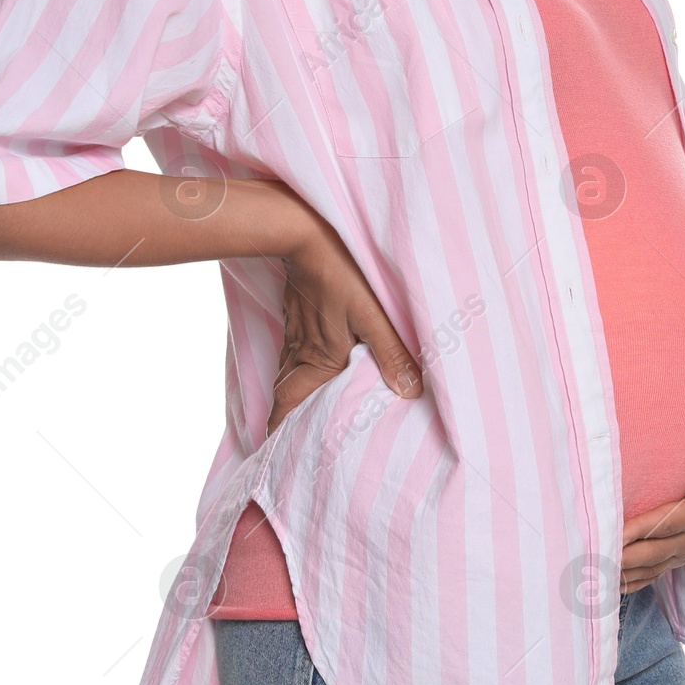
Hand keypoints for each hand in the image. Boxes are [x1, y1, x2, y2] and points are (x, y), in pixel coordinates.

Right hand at [267, 209, 422, 434]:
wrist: (305, 231)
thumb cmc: (341, 273)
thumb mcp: (373, 314)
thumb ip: (391, 354)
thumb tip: (409, 394)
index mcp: (319, 357)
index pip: (289, 404)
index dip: (280, 429)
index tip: (275, 452)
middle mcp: (301, 348)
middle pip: (284, 392)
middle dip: (283, 417)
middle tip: (286, 437)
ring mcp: (295, 327)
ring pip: (286, 369)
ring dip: (289, 391)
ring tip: (297, 407)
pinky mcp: (296, 309)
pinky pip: (291, 345)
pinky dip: (294, 362)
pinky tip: (305, 358)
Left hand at [619, 379, 684, 594]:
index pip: (684, 516)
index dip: (652, 526)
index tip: (621, 532)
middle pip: (671, 544)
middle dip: (635, 553)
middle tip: (600, 557)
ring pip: (667, 558)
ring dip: (635, 569)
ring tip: (601, 574)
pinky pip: (666, 563)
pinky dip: (642, 576)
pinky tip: (617, 585)